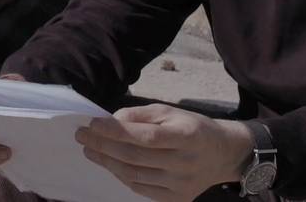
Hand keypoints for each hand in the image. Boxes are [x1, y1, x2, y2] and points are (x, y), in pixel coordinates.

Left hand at [75, 103, 252, 201]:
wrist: (223, 155)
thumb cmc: (192, 128)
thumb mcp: (170, 112)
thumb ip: (140, 114)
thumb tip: (111, 121)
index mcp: (187, 136)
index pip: (145, 136)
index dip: (116, 131)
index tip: (92, 124)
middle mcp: (185, 163)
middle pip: (135, 157)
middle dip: (103, 145)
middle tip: (82, 136)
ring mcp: (180, 184)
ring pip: (134, 175)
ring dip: (107, 162)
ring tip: (90, 150)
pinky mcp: (176, 198)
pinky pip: (140, 188)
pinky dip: (121, 176)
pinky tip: (110, 164)